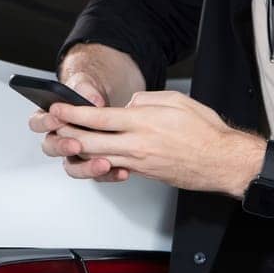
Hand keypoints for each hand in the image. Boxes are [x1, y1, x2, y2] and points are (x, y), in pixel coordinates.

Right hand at [31, 74, 129, 182]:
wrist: (108, 105)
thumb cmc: (90, 93)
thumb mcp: (86, 84)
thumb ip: (86, 89)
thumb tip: (92, 99)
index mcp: (50, 118)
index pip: (38, 122)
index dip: (46, 122)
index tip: (57, 119)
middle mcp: (60, 138)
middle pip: (51, 148)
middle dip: (63, 147)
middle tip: (76, 145)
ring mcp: (76, 153)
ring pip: (73, 167)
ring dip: (86, 167)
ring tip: (103, 164)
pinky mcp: (93, 163)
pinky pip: (95, 175)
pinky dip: (108, 174)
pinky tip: (121, 171)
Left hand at [37, 90, 263, 195]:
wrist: (221, 161)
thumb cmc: (206, 131)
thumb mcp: (177, 100)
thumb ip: (148, 99)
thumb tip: (129, 105)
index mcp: (144, 121)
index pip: (98, 117)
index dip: (73, 113)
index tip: (58, 108)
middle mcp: (137, 144)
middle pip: (90, 141)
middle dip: (67, 134)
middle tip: (52, 127)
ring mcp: (139, 162)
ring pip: (98, 158)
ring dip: (78, 151)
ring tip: (66, 141)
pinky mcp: (144, 173)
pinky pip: (115, 168)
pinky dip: (100, 163)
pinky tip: (94, 157)